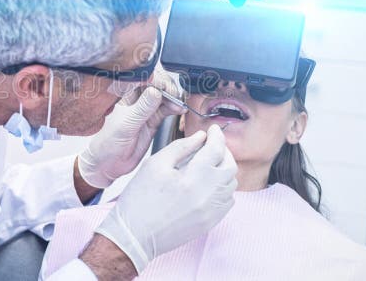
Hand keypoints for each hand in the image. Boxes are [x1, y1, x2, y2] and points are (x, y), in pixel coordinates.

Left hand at [77, 70, 183, 188]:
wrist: (107, 164)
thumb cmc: (107, 144)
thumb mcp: (125, 125)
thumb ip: (141, 109)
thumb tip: (156, 91)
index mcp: (123, 93)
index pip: (143, 76)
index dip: (157, 79)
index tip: (165, 89)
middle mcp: (135, 98)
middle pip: (156, 83)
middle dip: (168, 87)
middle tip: (174, 97)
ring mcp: (145, 108)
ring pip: (164, 95)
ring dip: (174, 97)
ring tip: (178, 106)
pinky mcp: (153, 119)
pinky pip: (167, 108)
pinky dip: (175, 107)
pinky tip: (179, 109)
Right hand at [94, 125, 237, 272]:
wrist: (135, 235)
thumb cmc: (139, 199)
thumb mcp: (154, 165)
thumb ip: (180, 147)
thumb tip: (200, 138)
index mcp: (193, 178)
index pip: (216, 150)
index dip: (217, 136)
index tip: (214, 130)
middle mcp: (207, 196)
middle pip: (229, 167)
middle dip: (223, 151)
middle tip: (211, 145)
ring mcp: (211, 212)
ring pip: (231, 184)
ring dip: (223, 170)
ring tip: (208, 164)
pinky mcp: (210, 223)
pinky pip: (227, 201)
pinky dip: (222, 188)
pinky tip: (207, 184)